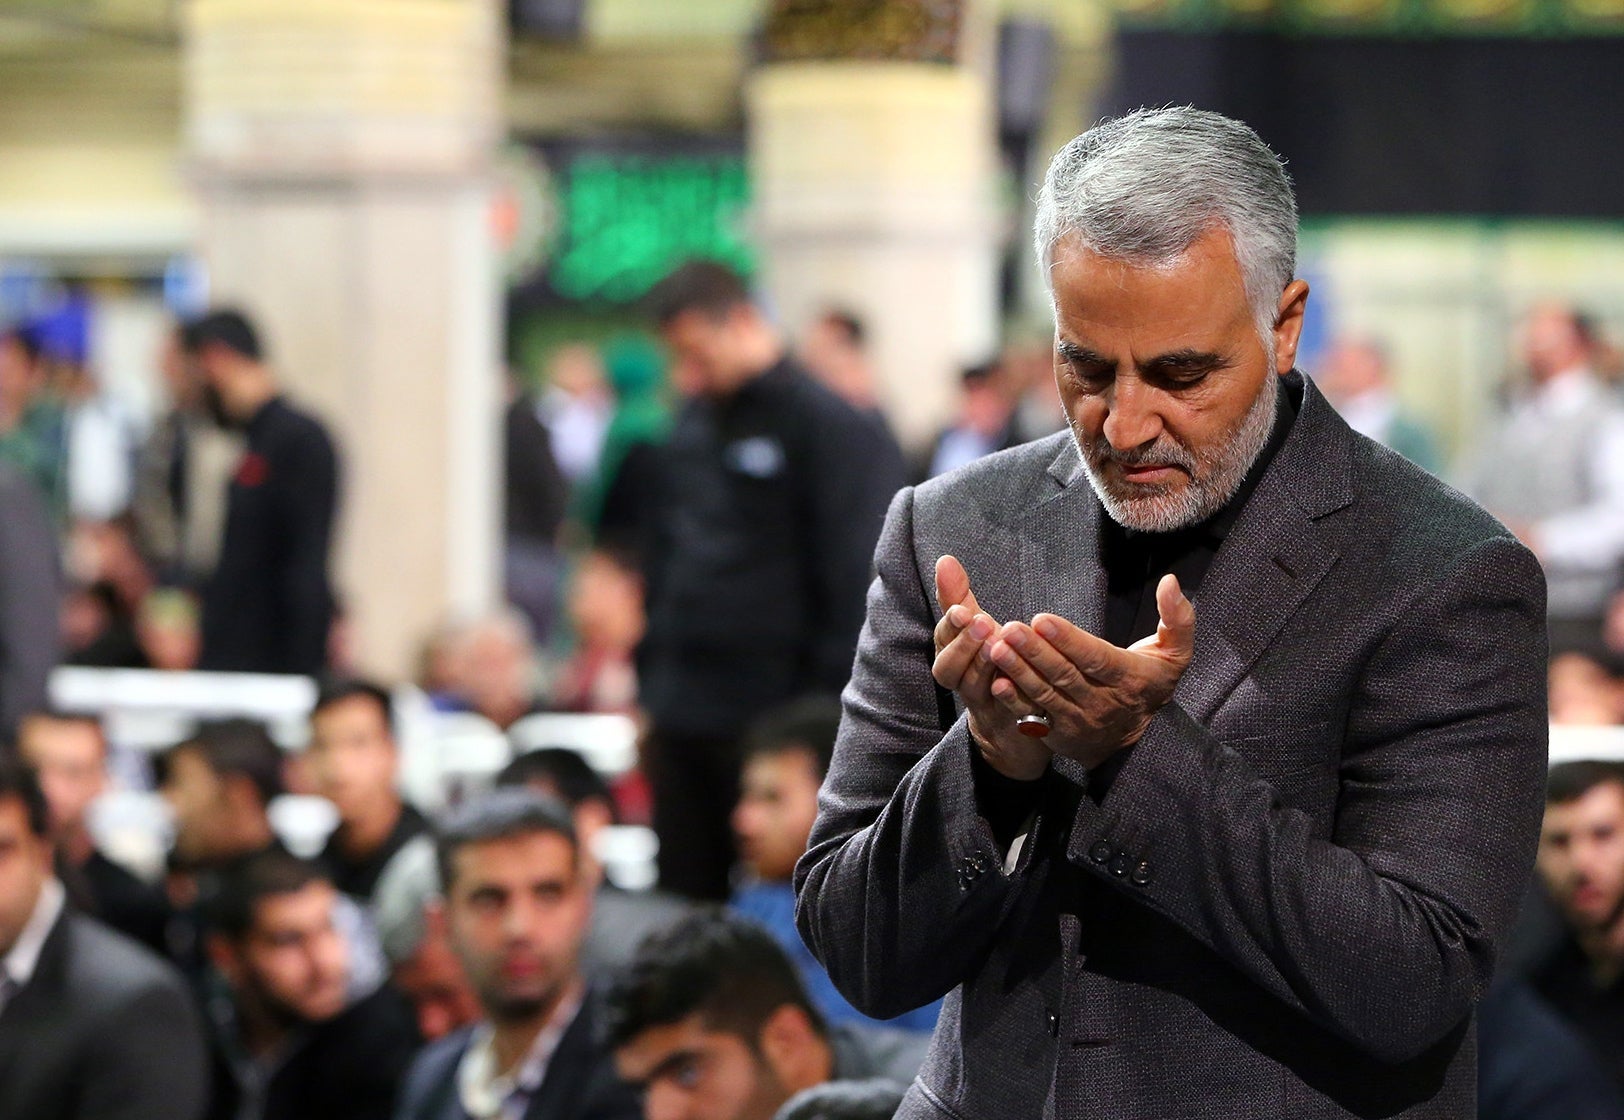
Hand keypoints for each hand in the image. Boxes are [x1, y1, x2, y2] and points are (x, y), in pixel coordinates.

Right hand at [932, 555, 1051, 779]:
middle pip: (948, 669)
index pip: (942, 639)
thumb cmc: (993, 666)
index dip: (950, 626)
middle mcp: (961, 681)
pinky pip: (1004, 710)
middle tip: (980, 622)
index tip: (963, 609)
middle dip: (962, 645)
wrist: (1012, 726)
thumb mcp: (976, 630)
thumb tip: (944, 560)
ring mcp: (983, 703)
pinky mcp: (1006, 721)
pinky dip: (1008, 695)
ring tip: (997, 644)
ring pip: (972, 688)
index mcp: (954, 656)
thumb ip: (959, 598)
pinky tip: (1015, 680)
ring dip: (981, 666)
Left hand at [982, 574, 1195, 769]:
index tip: (1042, 619)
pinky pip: (1033, 717)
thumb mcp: (1174, 654)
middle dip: (1035, 652)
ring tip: (996, 647)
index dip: (1069, 641)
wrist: (1138, 740)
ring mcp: (1078, 721)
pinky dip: (1014, 702)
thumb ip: (1178, 618)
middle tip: (1009, 629)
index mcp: (1129, 679)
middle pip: (1065, 675)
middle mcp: (1103, 703)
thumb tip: (1170, 581)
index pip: (1096, 659)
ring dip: (1018, 671)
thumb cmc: (1151, 682)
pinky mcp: (1058, 735)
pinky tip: (997, 682)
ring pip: (1045, 694)